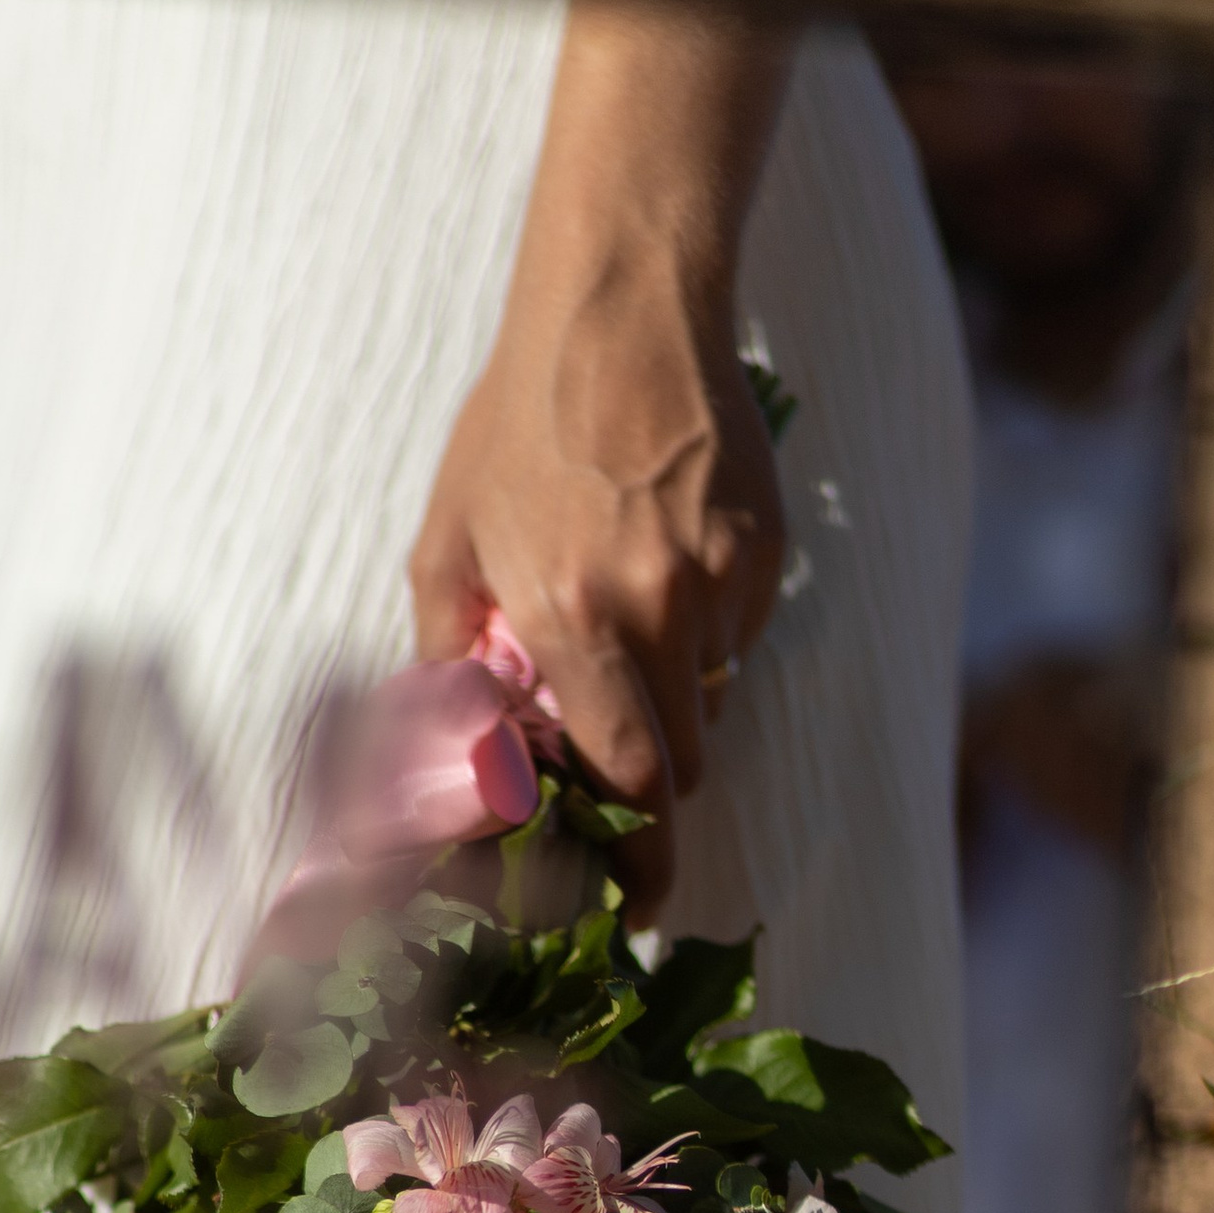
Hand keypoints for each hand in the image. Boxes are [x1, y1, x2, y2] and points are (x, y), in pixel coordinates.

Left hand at [409, 1, 792, 916]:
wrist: (625, 305)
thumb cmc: (520, 422)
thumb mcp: (450, 540)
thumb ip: (447, 657)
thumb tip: (456, 749)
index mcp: (571, 618)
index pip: (626, 781)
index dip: (636, 858)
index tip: (638, 907)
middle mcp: (656, 608)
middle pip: (679, 764)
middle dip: (649, 788)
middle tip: (615, 777)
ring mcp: (721, 578)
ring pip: (712, 702)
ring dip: (674, 702)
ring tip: (628, 626)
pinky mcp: (765, 548)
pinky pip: (740, 637)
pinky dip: (707, 636)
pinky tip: (666, 566)